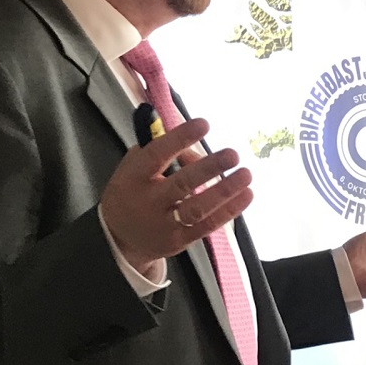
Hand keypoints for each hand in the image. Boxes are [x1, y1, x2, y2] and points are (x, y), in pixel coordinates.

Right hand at [101, 118, 252, 272]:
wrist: (119, 238)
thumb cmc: (132, 191)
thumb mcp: (134, 166)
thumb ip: (164, 152)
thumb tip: (197, 149)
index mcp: (135, 177)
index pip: (156, 155)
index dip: (180, 139)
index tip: (204, 124)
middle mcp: (149, 201)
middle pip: (181, 184)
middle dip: (209, 168)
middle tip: (232, 155)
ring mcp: (165, 224)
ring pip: (197, 209)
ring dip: (224, 191)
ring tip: (245, 175)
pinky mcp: (180, 240)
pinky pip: (208, 225)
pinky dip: (229, 210)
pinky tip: (246, 194)